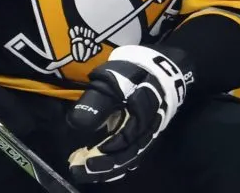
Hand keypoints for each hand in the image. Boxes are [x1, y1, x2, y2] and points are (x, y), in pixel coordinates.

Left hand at [66, 45, 193, 183]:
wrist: (162, 67)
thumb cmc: (133, 73)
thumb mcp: (112, 82)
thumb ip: (97, 102)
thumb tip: (76, 123)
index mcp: (139, 117)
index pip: (123, 142)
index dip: (104, 154)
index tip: (83, 160)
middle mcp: (147, 130)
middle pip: (127, 155)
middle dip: (104, 166)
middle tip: (80, 171)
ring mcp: (150, 133)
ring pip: (131, 157)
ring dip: (111, 167)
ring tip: (89, 173)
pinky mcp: (148, 134)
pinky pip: (135, 153)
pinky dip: (121, 163)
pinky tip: (107, 168)